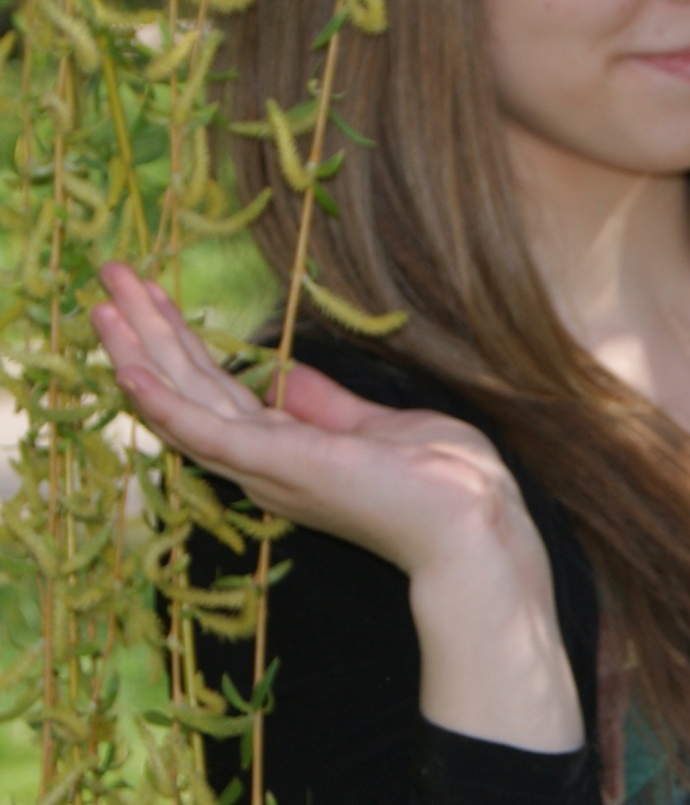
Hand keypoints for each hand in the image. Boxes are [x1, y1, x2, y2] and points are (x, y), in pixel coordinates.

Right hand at [91, 263, 582, 748]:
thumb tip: (281, 373)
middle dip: (147, 332)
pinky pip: (204, 429)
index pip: (216, 393)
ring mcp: (267, 465)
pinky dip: (161, 400)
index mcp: (288, 453)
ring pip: (183, 400)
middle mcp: (264, 463)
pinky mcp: (277, 464)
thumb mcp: (378, 426)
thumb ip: (326, 406)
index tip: (154, 299)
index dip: (182, 346)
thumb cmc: (442, 484)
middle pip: (188, 388)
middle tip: (109, 278)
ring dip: (139, 349)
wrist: (472, 526)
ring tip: (102, 300)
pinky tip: (127, 366)